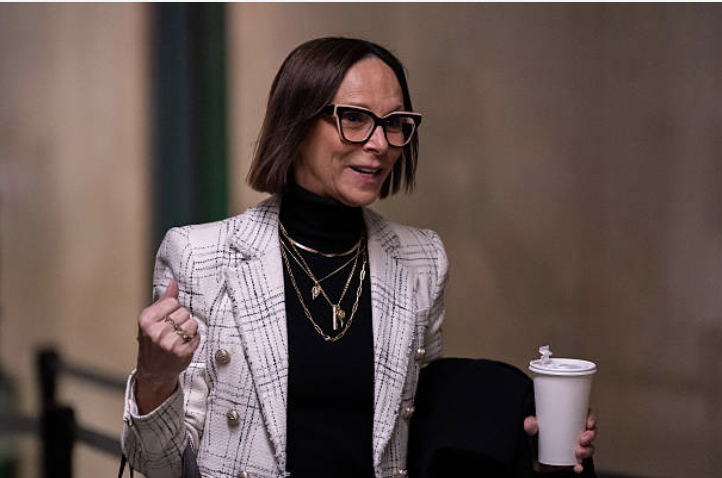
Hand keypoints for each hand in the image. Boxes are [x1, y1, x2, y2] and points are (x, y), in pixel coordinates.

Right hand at [135, 279, 199, 412]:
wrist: (153, 370)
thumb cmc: (152, 342)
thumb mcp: (152, 320)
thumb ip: (164, 300)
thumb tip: (173, 283)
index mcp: (147, 320)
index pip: (172, 302)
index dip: (173, 309)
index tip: (167, 318)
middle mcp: (156, 332)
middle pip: (184, 312)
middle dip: (182, 320)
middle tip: (173, 330)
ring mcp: (168, 344)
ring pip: (192, 324)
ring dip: (189, 329)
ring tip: (179, 337)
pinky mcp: (181, 353)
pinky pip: (197, 336)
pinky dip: (194, 339)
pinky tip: (184, 344)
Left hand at [524, 410, 596, 473]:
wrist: (532, 458)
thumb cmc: (535, 440)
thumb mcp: (532, 429)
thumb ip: (530, 425)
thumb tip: (530, 424)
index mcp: (569, 423)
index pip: (584, 417)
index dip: (591, 419)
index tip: (589, 423)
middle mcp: (574, 435)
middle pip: (590, 432)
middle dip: (591, 436)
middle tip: (583, 439)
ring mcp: (574, 449)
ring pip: (588, 448)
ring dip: (588, 451)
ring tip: (578, 452)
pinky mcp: (572, 462)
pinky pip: (580, 464)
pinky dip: (580, 467)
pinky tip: (577, 467)